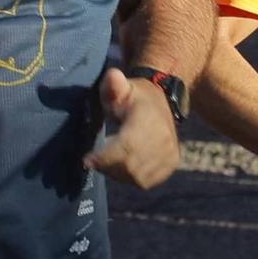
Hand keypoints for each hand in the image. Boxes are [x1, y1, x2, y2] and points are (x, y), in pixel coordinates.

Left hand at [83, 68, 179, 188]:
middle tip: (94, 159)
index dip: (105, 157)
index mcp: (149, 119)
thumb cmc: (134, 96)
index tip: (87, 159)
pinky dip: (130, 177)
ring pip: (137, 177)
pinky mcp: (171, 164)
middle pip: (130, 166)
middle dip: (108, 166)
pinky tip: (122, 166)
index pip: (126, 146)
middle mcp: (164, 138)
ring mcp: (170, 154)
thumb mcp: (122, 86)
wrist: (162, 102)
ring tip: (109, 160)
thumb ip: (113, 84)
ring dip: (118, 173)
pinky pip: (145, 182)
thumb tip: (112, 76)